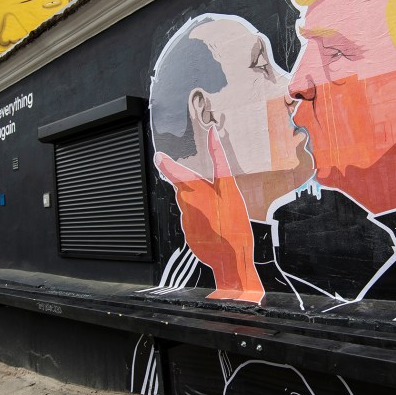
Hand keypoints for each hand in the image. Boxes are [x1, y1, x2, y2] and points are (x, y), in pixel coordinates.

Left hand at [155, 128, 263, 302]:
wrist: (231, 259)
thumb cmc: (236, 223)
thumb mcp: (232, 189)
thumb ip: (220, 162)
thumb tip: (212, 136)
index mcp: (200, 190)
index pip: (180, 173)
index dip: (168, 164)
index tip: (159, 156)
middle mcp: (190, 204)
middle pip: (186, 190)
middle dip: (193, 189)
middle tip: (210, 197)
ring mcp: (188, 220)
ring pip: (189, 206)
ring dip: (200, 206)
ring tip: (219, 216)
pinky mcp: (189, 234)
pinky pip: (193, 222)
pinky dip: (202, 222)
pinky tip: (216, 228)